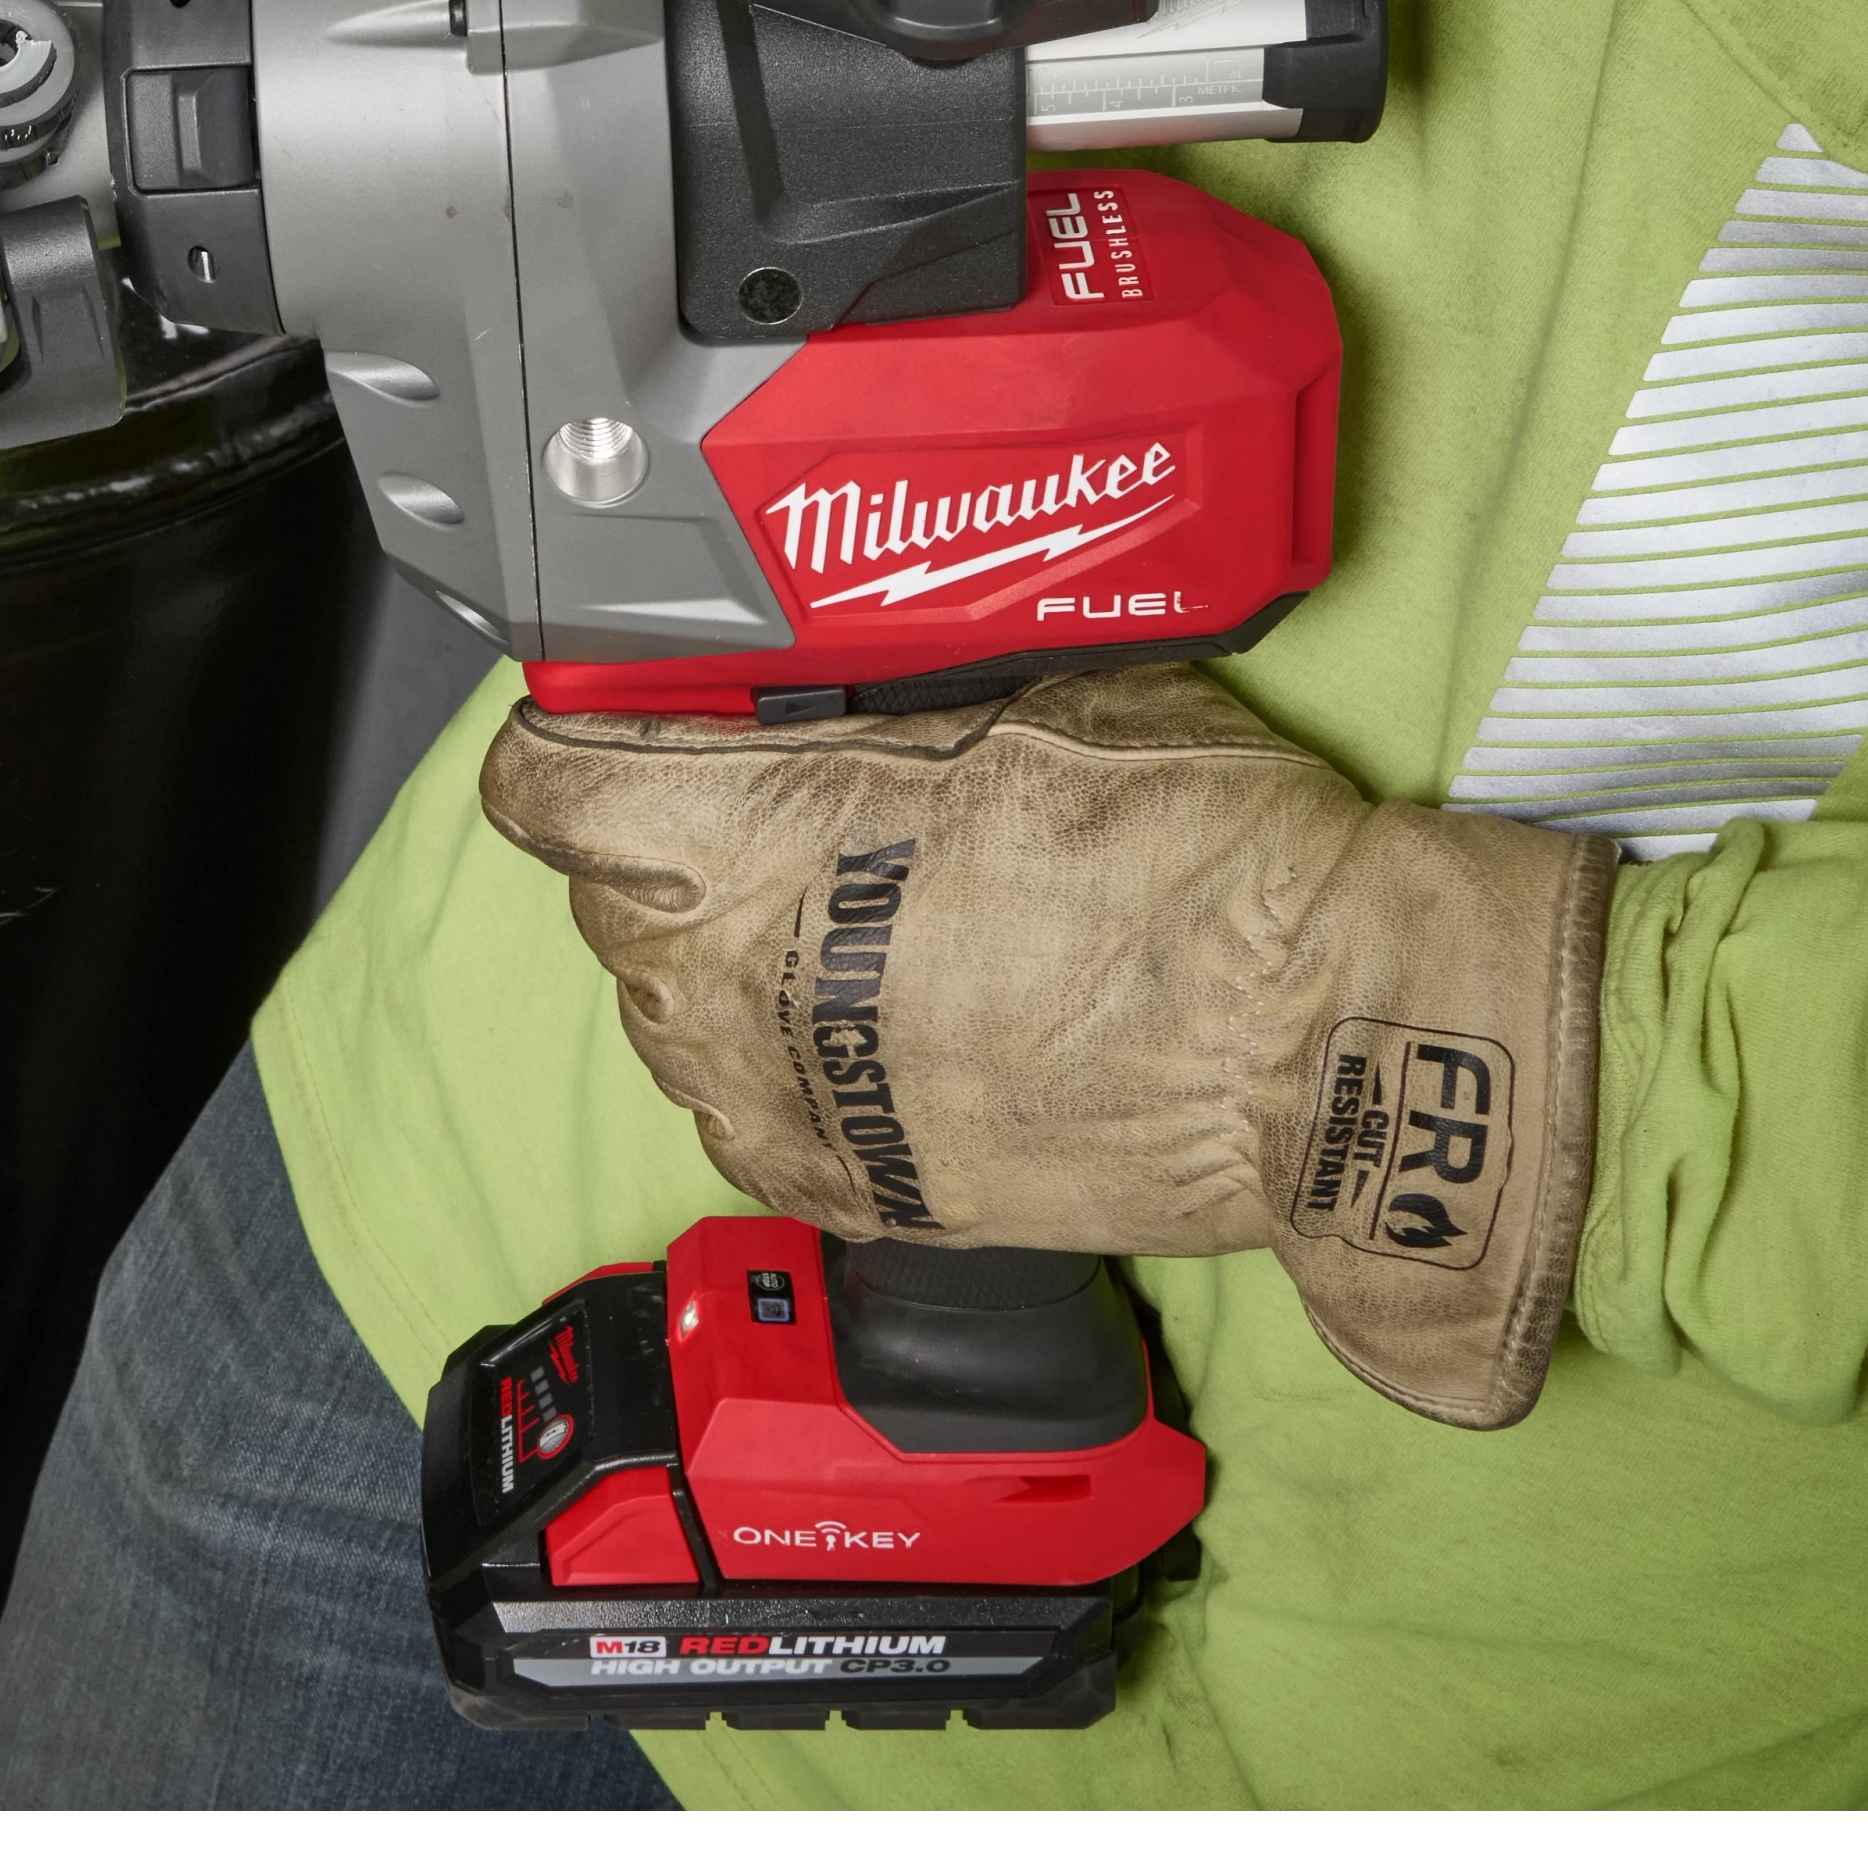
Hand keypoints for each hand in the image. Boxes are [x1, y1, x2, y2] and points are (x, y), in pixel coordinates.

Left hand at [480, 666, 1615, 1429]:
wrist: (1324, 1049)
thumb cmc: (1199, 854)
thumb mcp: (1025, 696)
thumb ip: (874, 700)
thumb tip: (814, 681)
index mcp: (738, 829)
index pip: (543, 789)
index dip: (579, 751)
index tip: (620, 736)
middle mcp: (716, 970)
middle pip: (610, 894)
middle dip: (674, 847)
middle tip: (786, 817)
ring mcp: (768, 1094)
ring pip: (672, 1004)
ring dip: (730, 955)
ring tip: (857, 921)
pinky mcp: (839, 1186)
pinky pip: (746, 1104)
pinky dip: (788, 1059)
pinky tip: (885, 1021)